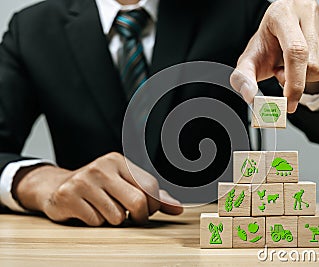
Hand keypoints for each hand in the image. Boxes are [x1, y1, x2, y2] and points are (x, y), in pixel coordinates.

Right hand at [12, 152, 182, 225]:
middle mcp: (102, 167)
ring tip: (102, 209)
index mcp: (119, 161)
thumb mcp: (125, 185)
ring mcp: (84, 181)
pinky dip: (95, 223)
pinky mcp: (68, 196)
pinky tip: (87, 212)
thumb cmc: (97, 188)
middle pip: (137, 202)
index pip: (150, 187)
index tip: (145, 210)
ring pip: (116, 216)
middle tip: (130, 217)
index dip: (153, 206)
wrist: (55, 186)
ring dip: (112, 220)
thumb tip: (178, 209)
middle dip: (138, 217)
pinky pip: (96, 222)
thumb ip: (152, 197)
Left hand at [231, 0, 318, 111]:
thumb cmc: (268, 45)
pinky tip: (311, 60)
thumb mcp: (250, 60)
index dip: (294, 82)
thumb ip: (243, 78)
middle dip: (297, 78)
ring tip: (295, 63)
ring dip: (310, 76)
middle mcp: (307, 9)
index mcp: (282, 13)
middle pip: (313, 65)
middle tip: (283, 69)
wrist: (282, 33)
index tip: (288, 103)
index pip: (296, 52)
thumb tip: (249, 95)